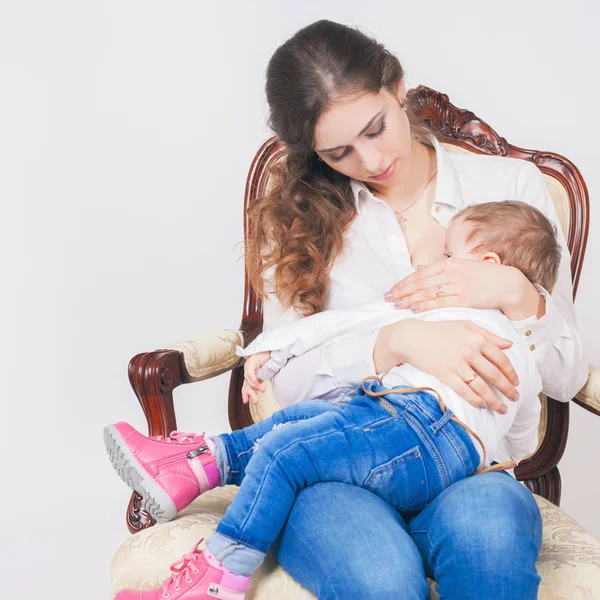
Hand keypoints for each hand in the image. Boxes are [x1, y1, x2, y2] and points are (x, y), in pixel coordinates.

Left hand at [241, 351, 270, 404]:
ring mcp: (249, 366)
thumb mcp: (264, 374)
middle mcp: (248, 371)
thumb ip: (260, 381)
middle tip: (256, 401)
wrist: (271, 350)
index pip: (246, 386)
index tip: (245, 401)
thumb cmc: (268, 361)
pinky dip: (252, 377)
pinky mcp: (252, 361)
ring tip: (263, 390)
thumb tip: (262, 390)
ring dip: (256, 386)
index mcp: (250, 375)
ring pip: (249, 380)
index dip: (245, 394)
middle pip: (247, 385)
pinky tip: (255, 381)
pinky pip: (250, 371)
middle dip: (251, 394)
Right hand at [376, 319, 518, 413]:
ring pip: (481, 386)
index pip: (501, 359)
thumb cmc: (439, 330)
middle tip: (514, 398)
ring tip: (501, 408)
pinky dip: (475, 399)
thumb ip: (488, 334)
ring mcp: (457, 363)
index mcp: (477, 338)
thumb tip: (509, 345)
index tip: (516, 382)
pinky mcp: (444, 374)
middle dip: (507, 389)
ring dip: (494, 400)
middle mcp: (469, 351)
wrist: (412, 337)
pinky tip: (482, 405)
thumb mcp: (465, 325)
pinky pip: (464, 390)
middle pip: (494, 374)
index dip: (511, 373)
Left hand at [384, 258, 528, 316]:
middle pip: (420, 283)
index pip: (419, 274)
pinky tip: (414, 308)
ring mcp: (457, 285)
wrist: (507, 283)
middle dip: (401, 291)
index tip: (391, 289)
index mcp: (448, 264)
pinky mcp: (464, 298)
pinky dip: (426, 305)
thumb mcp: (461, 267)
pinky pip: (441, 302)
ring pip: (427, 292)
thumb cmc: (484, 276)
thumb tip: (420, 269)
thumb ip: (441, 269)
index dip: (403, 282)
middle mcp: (450, 273)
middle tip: (387, 298)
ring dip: (409, 299)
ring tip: (396, 304)